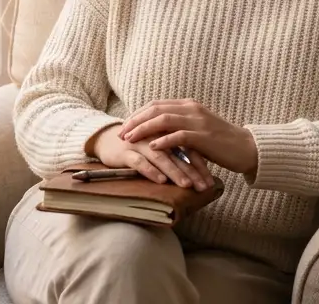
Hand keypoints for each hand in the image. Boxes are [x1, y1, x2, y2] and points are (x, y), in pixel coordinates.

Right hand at [88, 124, 215, 190]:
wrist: (107, 139)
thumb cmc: (138, 144)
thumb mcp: (159, 146)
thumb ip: (176, 153)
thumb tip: (199, 171)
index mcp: (166, 132)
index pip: (187, 148)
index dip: (200, 164)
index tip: (211, 182)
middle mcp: (155, 136)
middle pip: (178, 153)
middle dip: (192, 171)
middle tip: (205, 187)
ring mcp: (140, 143)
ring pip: (161, 157)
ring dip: (175, 171)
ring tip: (186, 185)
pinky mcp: (126, 152)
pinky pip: (139, 161)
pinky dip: (151, 170)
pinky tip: (160, 180)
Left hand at [119, 99, 258, 177]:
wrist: (246, 148)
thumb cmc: (221, 143)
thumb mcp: (198, 129)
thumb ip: (180, 126)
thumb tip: (157, 133)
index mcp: (189, 105)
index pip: (157, 104)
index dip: (138, 114)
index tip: (125, 124)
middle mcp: (192, 109)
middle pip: (156, 109)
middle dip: (136, 120)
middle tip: (121, 132)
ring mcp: (198, 122)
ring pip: (163, 120)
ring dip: (143, 129)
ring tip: (130, 139)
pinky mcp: (204, 137)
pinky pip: (179, 136)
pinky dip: (163, 141)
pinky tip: (152, 147)